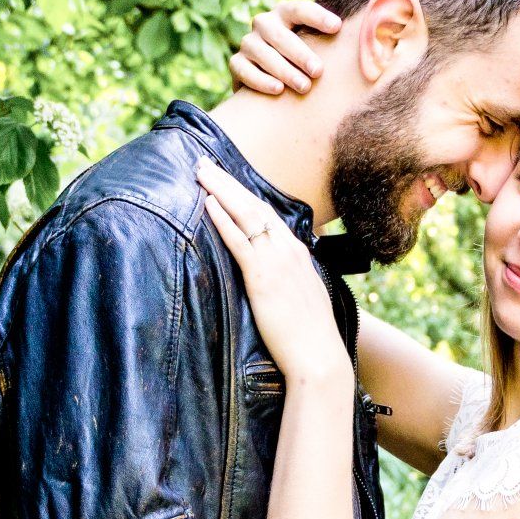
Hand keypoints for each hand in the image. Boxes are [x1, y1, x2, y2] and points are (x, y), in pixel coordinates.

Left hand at [197, 159, 351, 385]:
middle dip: (228, 182)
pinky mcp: (262, 277)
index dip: (244, 195)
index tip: (226, 180)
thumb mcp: (303, 296)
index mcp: (298, 253)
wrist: (318, 355)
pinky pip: (239, 241)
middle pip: (254, 205)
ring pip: (246, 214)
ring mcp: (276, 261)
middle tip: (204, 163)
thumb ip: (289, 279)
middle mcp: (288, 250)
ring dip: (221, 190)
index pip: (268, 214)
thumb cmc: (310, 335)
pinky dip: (223, 219)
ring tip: (200, 172)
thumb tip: (277, 277)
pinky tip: (208, 202)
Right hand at [230, 0, 341, 94]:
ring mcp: (248, 43)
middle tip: (318, 71)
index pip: (299, 9)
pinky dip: (261, 80)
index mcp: (284, 12)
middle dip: (300, 53)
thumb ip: (326, 8)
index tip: (337, 27)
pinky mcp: (236, 63)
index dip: (317, 16)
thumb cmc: (302, 53)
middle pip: (280, 35)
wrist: (272, 79)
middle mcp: (263, 23)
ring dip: (284, 70)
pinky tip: (278, 90)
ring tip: (304, 87)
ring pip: (263, 53)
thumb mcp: (314, 34)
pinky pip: (245, 70)